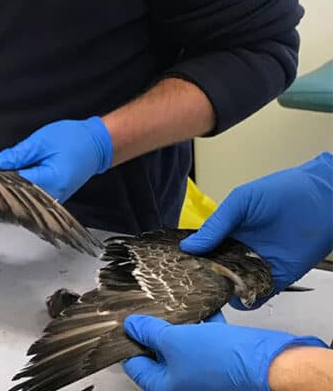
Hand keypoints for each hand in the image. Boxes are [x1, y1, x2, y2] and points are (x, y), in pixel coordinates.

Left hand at [0, 117, 112, 201]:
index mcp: (51, 181)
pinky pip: (32, 196)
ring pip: (25, 197)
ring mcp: (54, 199)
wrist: (97, 144)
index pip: (16, 185)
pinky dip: (21, 188)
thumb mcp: (42, 141)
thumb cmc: (74, 139)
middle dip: (3, 185)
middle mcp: (53, 196)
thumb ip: (19, 154)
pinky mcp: (53, 198)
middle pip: (19, 195)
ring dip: (11, 187)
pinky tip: (13, 179)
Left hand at [122, 314, 328, 390]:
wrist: (269, 364)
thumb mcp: (175, 340)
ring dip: (179, 325)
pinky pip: (206, 341)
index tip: (125, 322)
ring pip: (183, 346)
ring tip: (172, 304)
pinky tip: (203, 308)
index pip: (135, 365)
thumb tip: (131, 325)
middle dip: (155, 330)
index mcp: (165, 386)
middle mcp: (183, 383)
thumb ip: (150, 332)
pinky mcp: (222, 362)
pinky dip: (203, 326)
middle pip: (159, 354)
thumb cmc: (222, 359)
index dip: (129, 341)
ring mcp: (203, 373)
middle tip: (148, 308)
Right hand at [180, 152, 332, 306]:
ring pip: (234, 287)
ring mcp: (257, 266)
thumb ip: (216, 225)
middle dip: (204, 281)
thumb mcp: (240, 202)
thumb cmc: (282, 192)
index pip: (201, 252)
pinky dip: (249, 300)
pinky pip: (259, 295)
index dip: (189, 261)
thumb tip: (189, 246)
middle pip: (214, 273)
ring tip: (218, 292)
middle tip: (194, 286)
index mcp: (225, 234)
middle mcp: (239, 252)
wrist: (323, 199)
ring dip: (225, 293)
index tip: (176, 268)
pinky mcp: (278, 278)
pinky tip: (242, 296)